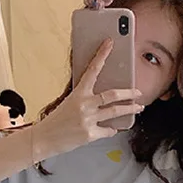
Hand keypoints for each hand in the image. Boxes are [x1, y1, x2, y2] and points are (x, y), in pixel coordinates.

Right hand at [33, 39, 142, 160]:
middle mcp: (84, 105)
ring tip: (138, 107)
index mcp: (78, 93)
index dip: (102, 55)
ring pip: (115, 112)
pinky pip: (108, 130)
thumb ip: (85, 98)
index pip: (92, 69)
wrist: (44, 139)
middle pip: (113, 95)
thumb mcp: (69, 103)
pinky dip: (112, 129)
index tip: (109, 43)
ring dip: (130, 109)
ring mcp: (87, 120)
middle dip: (129, 93)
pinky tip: (113, 128)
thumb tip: (104, 97)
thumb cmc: (56, 121)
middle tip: (139, 92)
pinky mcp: (90, 135)